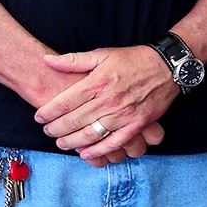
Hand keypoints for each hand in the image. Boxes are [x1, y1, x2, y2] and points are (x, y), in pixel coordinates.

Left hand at [35, 46, 178, 161]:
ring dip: (73, 142)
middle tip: (48, 132)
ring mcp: (124, 114)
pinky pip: (115, 142)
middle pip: (74, 120)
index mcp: (97, 82)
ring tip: (62, 143)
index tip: (39, 118)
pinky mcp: (137, 124)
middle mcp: (108, 100)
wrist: (167, 67)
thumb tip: (47, 60)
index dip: (48, 112)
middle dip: (56, 129)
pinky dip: (99, 150)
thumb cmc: (133, 60)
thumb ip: (73, 60)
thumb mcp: (102, 54)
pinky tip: (86, 153)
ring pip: (91, 134)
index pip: (64, 102)